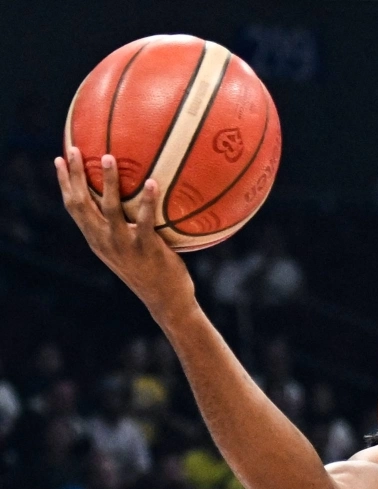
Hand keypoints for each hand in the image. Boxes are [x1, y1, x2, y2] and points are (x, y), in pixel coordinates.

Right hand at [55, 148, 195, 321]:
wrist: (166, 300)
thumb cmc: (152, 271)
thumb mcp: (130, 249)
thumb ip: (125, 227)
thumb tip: (134, 198)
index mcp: (97, 239)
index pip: (74, 208)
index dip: (64, 184)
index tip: (59, 160)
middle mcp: (104, 241)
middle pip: (81, 203)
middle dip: (75, 175)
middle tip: (75, 149)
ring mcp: (123, 245)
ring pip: (109, 208)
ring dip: (108, 182)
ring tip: (109, 157)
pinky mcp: (146, 248)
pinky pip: (145, 220)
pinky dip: (148, 200)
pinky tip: (152, 182)